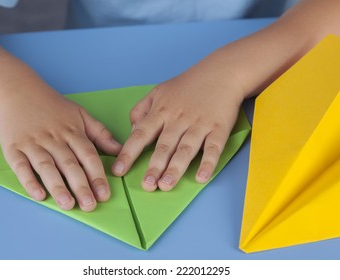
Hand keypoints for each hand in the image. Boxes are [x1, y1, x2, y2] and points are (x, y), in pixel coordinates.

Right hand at [0, 89, 120, 210]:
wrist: (18, 91)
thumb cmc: (53, 107)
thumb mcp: (81, 115)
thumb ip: (100, 134)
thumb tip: (119, 151)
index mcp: (72, 132)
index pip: (88, 155)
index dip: (97, 175)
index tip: (105, 194)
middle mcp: (54, 139)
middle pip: (69, 164)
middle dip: (81, 186)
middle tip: (90, 206)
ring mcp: (33, 143)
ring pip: (47, 167)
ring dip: (58, 186)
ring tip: (68, 204)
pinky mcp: (13, 148)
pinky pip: (21, 166)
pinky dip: (29, 181)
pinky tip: (39, 195)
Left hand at [112, 64, 243, 190]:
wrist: (221, 72)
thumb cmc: (187, 85)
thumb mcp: (158, 91)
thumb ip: (141, 110)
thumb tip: (132, 131)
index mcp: (161, 111)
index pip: (140, 134)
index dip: (128, 153)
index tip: (118, 171)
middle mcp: (178, 119)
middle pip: (164, 145)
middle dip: (154, 166)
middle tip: (147, 186)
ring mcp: (199, 124)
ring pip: (186, 148)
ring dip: (176, 168)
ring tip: (166, 185)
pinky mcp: (219, 128)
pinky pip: (213, 148)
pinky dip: (208, 163)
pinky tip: (200, 178)